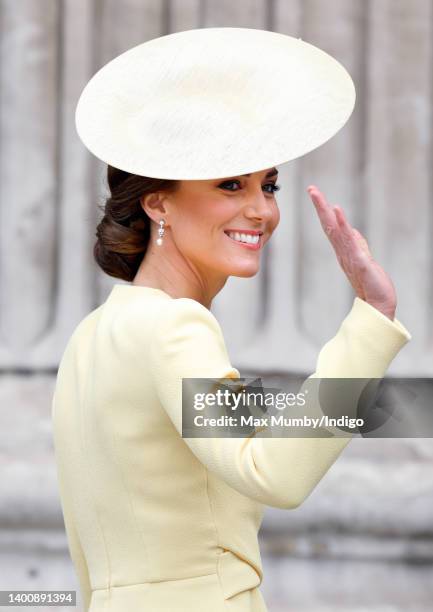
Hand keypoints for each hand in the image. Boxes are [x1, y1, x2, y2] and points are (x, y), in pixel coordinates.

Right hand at [307, 185, 396, 319]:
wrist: (378, 304)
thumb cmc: (372, 284)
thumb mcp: (364, 260)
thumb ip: (358, 245)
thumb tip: (354, 231)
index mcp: (343, 250)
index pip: (331, 227)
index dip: (323, 210)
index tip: (315, 193)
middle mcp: (343, 251)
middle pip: (328, 225)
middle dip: (320, 206)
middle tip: (311, 189)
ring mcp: (349, 255)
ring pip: (335, 230)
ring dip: (327, 212)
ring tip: (319, 196)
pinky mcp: (359, 260)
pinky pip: (349, 240)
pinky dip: (342, 224)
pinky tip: (337, 211)